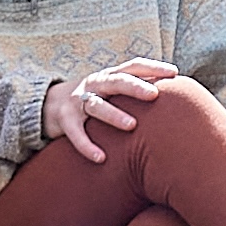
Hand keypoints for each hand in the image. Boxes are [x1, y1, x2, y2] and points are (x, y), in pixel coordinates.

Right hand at [40, 58, 181, 162]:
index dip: (153, 67)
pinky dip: (87, 145)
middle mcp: (95, 84)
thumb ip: (136, 92)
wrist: (49, 104)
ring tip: (132, 126)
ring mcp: (77, 101)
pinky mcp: (64, 120)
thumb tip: (176, 99)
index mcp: (110, 76)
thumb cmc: (94, 99)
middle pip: (116, 81)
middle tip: (154, 95)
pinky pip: (75, 133)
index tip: (174, 73)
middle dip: (135, 87)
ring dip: (114, 114)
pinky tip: (101, 158)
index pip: (133, 66)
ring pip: (96, 105)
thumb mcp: (112, 91)